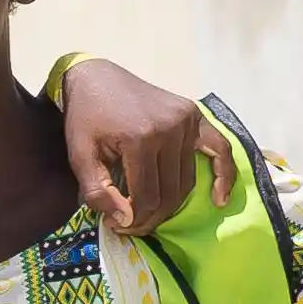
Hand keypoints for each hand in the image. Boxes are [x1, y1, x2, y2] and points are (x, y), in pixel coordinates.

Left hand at [55, 59, 210, 231]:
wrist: (96, 78)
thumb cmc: (85, 118)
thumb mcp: (79, 155)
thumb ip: (98, 191)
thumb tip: (125, 219)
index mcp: (140, 137)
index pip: (146, 197)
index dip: (133, 219)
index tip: (117, 225)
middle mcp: (169, 128)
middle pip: (170, 193)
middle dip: (152, 217)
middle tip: (134, 226)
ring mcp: (186, 120)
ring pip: (187, 180)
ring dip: (173, 205)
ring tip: (153, 215)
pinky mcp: (195, 114)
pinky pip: (218, 149)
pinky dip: (223, 175)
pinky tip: (219, 198)